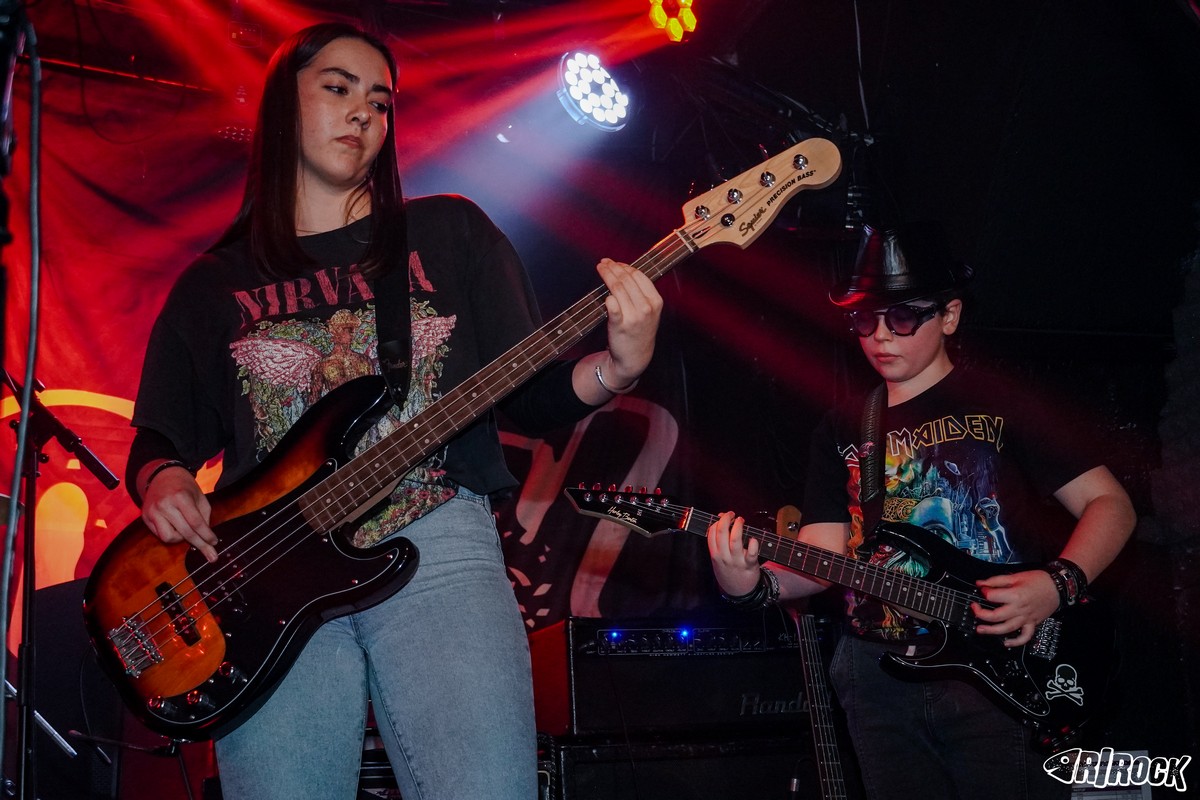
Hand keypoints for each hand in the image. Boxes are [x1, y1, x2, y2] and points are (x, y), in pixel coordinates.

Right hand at [141, 467, 218, 562]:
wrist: (162, 475)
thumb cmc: (185, 487)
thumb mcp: (200, 497)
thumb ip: (204, 516)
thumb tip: (207, 537)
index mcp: (180, 497)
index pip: (196, 522)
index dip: (207, 535)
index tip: (215, 543)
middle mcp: (164, 505)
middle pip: (185, 532)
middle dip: (200, 544)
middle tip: (211, 555)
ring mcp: (152, 512)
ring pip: (168, 538)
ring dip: (181, 539)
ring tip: (187, 532)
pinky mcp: (145, 517)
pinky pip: (160, 534)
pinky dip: (171, 535)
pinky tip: (176, 528)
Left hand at [596, 258, 661, 386]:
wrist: (635, 357)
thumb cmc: (640, 331)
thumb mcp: (649, 311)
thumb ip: (641, 293)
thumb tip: (625, 272)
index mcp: (655, 301)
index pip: (639, 276)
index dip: (625, 266)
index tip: (615, 262)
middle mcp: (646, 308)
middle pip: (627, 280)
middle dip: (613, 268)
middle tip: (603, 263)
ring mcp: (633, 317)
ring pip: (618, 289)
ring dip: (607, 276)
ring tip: (600, 269)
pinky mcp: (620, 325)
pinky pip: (612, 306)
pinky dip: (608, 298)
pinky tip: (605, 294)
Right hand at [706, 511, 759, 595]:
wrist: (738, 592)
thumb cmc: (728, 571)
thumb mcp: (718, 559)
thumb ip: (718, 542)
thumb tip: (720, 519)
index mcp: (715, 554)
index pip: (712, 533)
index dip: (717, 521)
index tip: (723, 516)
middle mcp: (724, 557)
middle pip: (722, 533)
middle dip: (726, 519)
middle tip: (732, 514)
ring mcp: (736, 561)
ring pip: (735, 540)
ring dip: (738, 527)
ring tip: (740, 520)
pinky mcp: (749, 565)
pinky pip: (751, 554)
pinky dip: (752, 545)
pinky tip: (753, 539)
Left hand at [972, 569, 1060, 646]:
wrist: (1058, 586)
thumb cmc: (1039, 580)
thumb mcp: (1016, 576)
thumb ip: (996, 580)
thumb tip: (981, 583)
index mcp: (1015, 595)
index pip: (992, 597)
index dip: (984, 592)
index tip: (982, 590)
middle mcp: (1020, 609)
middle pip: (996, 616)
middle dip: (981, 614)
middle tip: (974, 609)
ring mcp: (1026, 618)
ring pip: (1007, 628)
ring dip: (992, 631)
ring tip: (980, 630)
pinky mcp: (1032, 623)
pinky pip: (1025, 636)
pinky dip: (1016, 642)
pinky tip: (1006, 643)